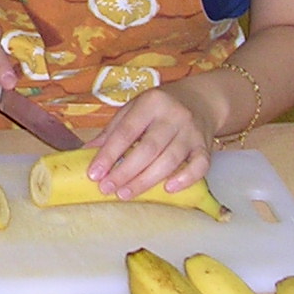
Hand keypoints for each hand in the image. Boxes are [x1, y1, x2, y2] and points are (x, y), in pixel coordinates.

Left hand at [87, 87, 214, 198]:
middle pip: (148, 148)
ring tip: (125, 193)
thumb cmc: (160, 108)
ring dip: (146, 180)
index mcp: (151, 103)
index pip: (126, 131)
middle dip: (125, 171)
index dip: (108, 154)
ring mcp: (192, 132)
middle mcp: (173, 115)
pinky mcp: (206, 146)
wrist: (201, 100)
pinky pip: (200, 166)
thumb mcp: (134, 109)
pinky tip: (168, 189)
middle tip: (107, 188)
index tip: (94, 173)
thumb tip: (87, 153)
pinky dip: (185, 179)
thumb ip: (113, 130)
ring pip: (169, 160)